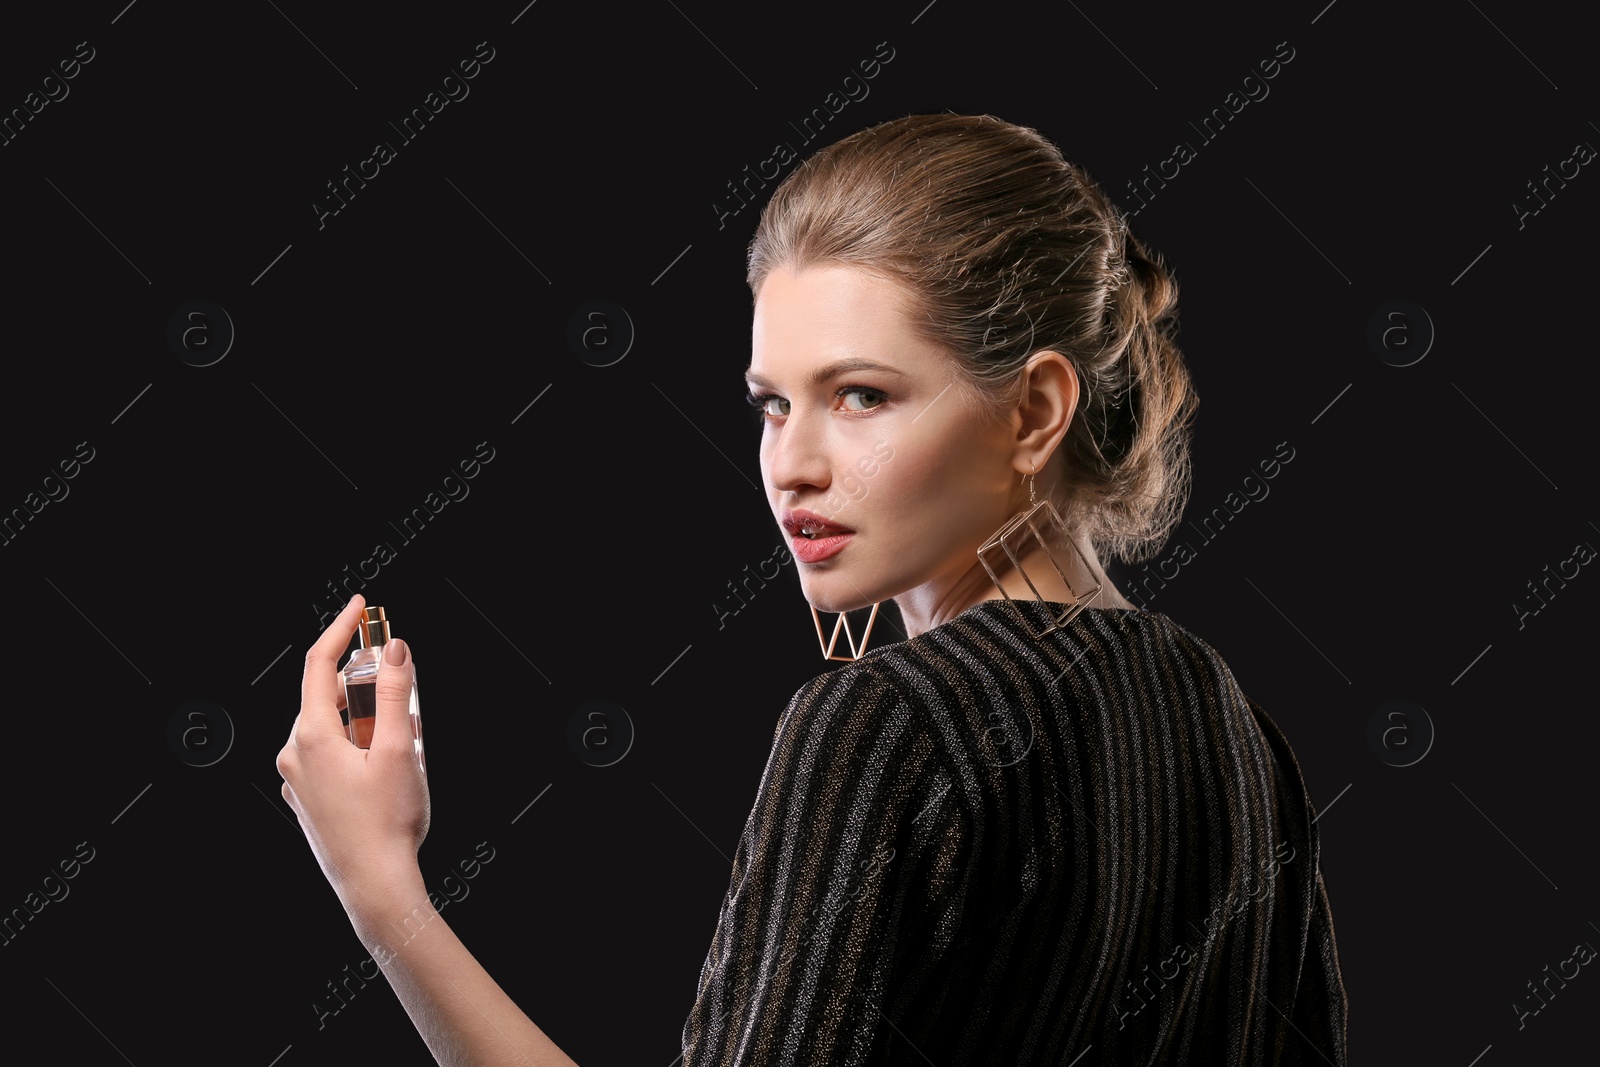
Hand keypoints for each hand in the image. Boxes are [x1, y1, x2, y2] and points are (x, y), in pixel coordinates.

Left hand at [277, 594, 430, 911]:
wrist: (374, 886)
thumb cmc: (386, 824)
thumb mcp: (400, 750)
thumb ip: (397, 694)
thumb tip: (396, 651)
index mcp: (311, 736)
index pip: (319, 664)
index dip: (341, 629)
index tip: (360, 607)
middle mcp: (295, 755)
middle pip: (329, 696)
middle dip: (368, 686)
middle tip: (404, 689)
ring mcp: (299, 780)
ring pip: (332, 728)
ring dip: (367, 721)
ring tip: (404, 742)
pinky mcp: (309, 800)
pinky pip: (330, 756)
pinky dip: (358, 747)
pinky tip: (387, 769)